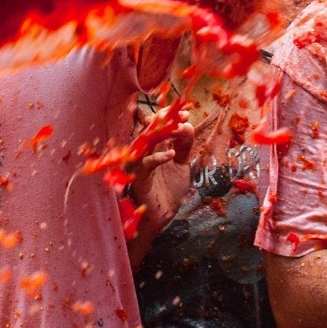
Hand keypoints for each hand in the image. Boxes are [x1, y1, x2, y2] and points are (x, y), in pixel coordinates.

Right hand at [131, 114, 193, 233]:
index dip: (170, 117)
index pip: (158, 125)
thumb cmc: (169, 189)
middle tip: (180, 116)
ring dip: (160, 134)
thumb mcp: (182, 164)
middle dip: (164, 119)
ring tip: (177, 129)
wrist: (163, 214)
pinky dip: (157, 158)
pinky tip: (170, 154)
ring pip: (144, 142)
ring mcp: (139, 163)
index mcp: (154, 146)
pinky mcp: (138, 177)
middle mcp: (145, 152)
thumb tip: (188, 125)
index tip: (186, 114)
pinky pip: (145, 164)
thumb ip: (184, 146)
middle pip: (149, 128)